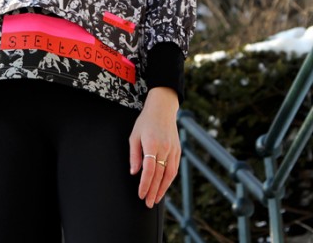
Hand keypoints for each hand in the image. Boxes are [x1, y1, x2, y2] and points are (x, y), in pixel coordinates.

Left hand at [129, 87, 180, 207]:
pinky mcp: (178, 150)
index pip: (149, 169)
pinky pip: (174, 169)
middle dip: (153, 191)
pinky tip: (164, 187)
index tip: (140, 194)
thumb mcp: (134, 135)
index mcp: (152, 144)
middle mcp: (164, 148)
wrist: (162, 109)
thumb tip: (134, 172)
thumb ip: (134, 155)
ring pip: (169, 174)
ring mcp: (173, 150)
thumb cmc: (146, 122)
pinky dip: (169, 180)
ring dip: (163, 189)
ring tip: (156, 199)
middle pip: (160, 175)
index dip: (145, 184)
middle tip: (148, 203)